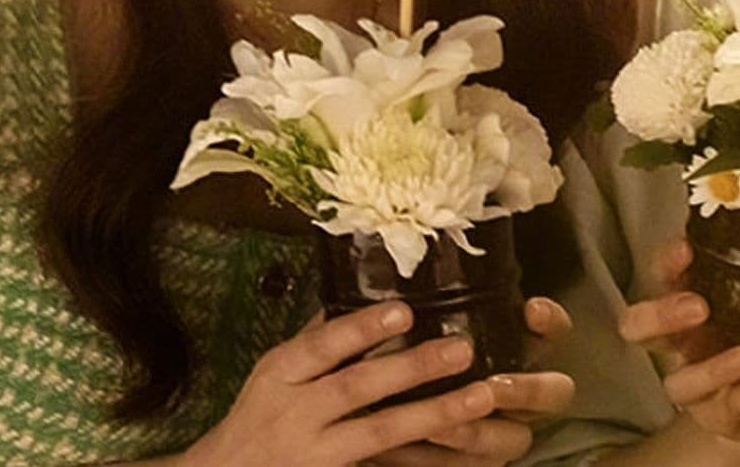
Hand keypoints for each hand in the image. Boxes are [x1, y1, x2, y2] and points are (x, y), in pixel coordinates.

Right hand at [183, 301, 498, 466]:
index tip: (403, 311)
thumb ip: (318, 340)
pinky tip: (462, 448)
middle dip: (411, 368)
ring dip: (434, 415)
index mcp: (282, 374)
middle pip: (356, 388)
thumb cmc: (258, 417)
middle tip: (461, 350)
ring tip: (481, 396)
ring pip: (379, 434)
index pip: (321, 346)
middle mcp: (296, 414)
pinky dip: (422, 457)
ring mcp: (315, 453)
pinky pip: (384, 466)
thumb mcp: (276, 374)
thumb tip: (362, 290)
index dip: (361, 329)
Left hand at [365, 297, 577, 465]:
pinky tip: (402, 450)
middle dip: (526, 390)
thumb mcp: (411, 333)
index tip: (531, 309)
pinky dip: (438, 460)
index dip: (551, 324)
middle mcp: (520, 394)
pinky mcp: (476, 463)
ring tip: (439, 425)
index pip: (554, 333)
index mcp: (515, 352)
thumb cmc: (392, 364)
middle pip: (554, 394)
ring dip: (478, 432)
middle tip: (490, 386)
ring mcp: (502, 433)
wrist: (362, 416)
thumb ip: (425, 314)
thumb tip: (406, 278)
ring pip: (513, 439)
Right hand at [617, 239, 739, 443]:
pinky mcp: (719, 417)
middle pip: (641, 328)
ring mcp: (695, 384)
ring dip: (712, 368)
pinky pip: (724, 411)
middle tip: (698, 306)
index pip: (660, 276)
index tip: (686, 248)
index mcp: (685, 301)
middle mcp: (678, 342)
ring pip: (680, 381)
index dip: (665, 263)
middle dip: (662, 315)